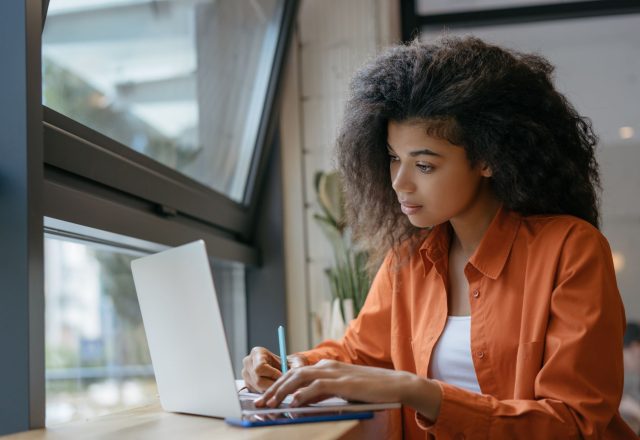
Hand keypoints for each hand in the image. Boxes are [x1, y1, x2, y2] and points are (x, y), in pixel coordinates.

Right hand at [241, 346, 307, 392]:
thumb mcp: (295, 362)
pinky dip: (267, 393)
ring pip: (258, 388)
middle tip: (284, 385)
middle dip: (273, 384)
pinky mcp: (247, 385)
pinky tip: (275, 389)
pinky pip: (257, 393)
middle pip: (258, 380)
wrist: (285, 370)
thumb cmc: (289, 364)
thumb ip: (297, 366)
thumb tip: (298, 372)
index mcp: (256, 352)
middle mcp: (248, 362)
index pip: (260, 367)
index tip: (282, 376)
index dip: (272, 374)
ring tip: (280, 386)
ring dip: (271, 390)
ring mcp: (246, 375)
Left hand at [254, 359, 416, 407]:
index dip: (277, 385)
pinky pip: (317, 387)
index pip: (294, 374)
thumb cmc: (369, 389)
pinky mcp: (342, 382)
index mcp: (326, 367)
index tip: (264, 398)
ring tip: (270, 404)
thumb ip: (321, 393)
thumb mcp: (340, 390)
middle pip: (292, 374)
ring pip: (300, 378)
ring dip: (282, 391)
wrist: (395, 384)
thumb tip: (299, 401)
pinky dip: (303, 394)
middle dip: (273, 389)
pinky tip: (293, 403)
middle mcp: (327, 366)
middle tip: (260, 403)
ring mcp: (334, 373)